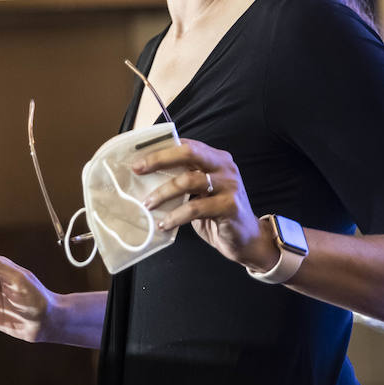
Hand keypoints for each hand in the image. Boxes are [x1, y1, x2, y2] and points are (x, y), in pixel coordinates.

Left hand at [134, 138, 277, 269]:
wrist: (246, 240)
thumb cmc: (216, 214)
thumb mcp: (198, 192)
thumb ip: (181, 179)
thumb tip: (145, 176)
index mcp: (215, 158)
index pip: (185, 145)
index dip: (160, 149)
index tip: (137, 158)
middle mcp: (224, 167)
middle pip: (189, 153)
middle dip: (159, 160)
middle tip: (137, 170)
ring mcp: (229, 185)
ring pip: (189, 181)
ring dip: (163, 193)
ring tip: (147, 204)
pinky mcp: (230, 206)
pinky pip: (195, 208)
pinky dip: (175, 216)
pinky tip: (164, 223)